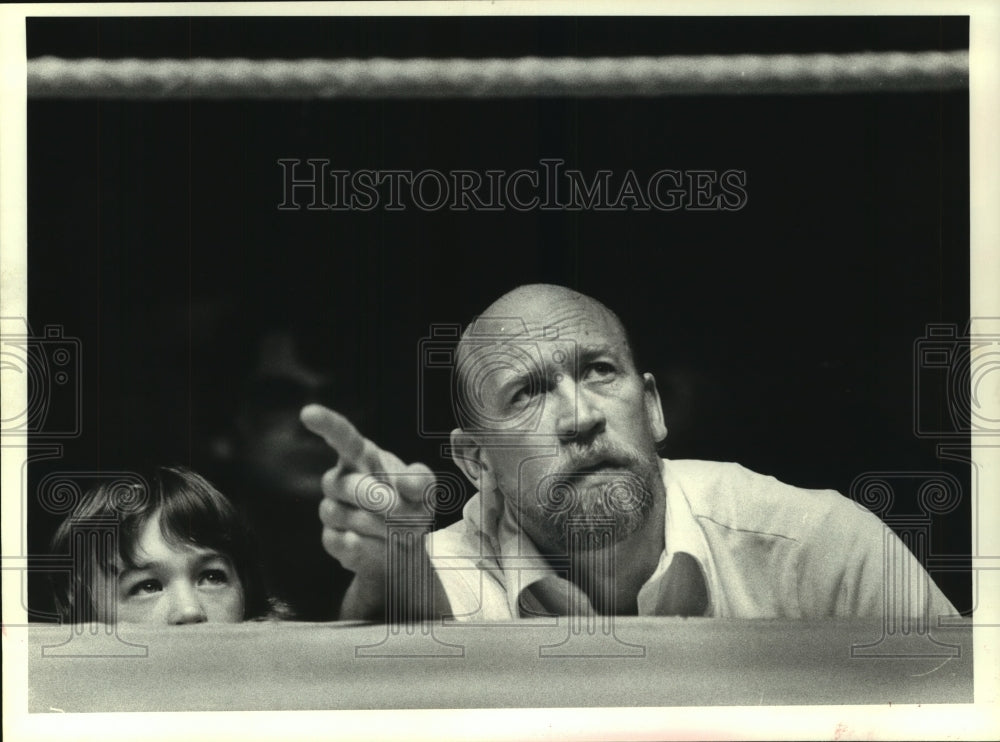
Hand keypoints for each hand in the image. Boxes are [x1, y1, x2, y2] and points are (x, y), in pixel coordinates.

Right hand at [300, 404, 435, 617]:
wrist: (405, 547)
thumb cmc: (412, 506)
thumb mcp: (425, 490)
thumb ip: (421, 480)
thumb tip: (405, 482)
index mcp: (361, 456)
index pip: (341, 436)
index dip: (326, 423)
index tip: (308, 413)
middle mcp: (339, 479)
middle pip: (352, 486)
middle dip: (386, 504)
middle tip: (409, 515)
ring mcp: (331, 509)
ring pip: (347, 517)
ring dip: (382, 528)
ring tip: (399, 531)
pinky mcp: (330, 539)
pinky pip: (343, 542)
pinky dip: (368, 546)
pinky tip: (379, 544)